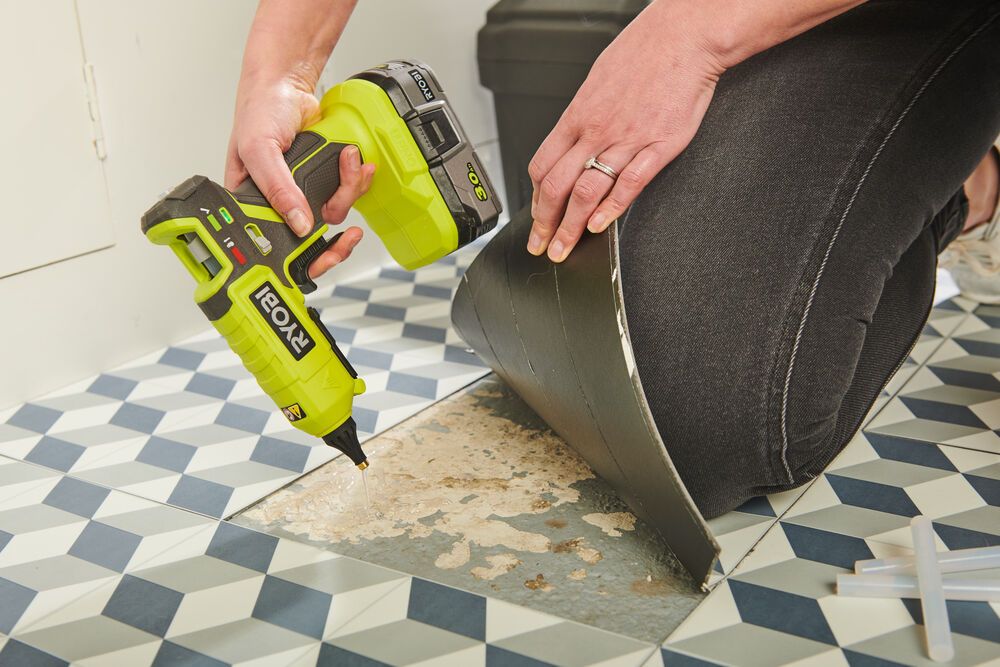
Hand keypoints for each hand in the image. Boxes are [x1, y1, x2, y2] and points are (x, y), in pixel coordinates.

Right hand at [225, 71, 374, 277]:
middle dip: (335, 237)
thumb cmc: (258, 112)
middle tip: (349, 238)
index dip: (300, 258)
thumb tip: (298, 222)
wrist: (286, 84)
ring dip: (348, 190)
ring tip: (348, 162)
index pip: (275, 244)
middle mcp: (279, 202)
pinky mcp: (325, 178)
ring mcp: (303, 191)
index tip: (323, 257)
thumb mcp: (260, 150)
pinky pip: (346, 191)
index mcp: (253, 203)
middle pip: (311, 237)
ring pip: (334, 212)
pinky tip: (355, 162)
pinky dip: (355, 178)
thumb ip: (277, 188)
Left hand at [526, 1, 725, 261]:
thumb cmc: (645, 53)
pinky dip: (611, 209)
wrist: (684, 37)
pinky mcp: (659, 146)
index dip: (535, 199)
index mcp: (578, 115)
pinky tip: (599, 226)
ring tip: (565, 249)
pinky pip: (629, 184)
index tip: (535, 219)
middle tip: (542, 246)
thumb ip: (584, 116)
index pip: (543, 166)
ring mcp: (627, 140)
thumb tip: (572, 141)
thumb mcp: (598, 81)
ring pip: (586, 192)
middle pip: (557, 186)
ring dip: (571, 227)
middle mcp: (596, 130)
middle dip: (545, 223)